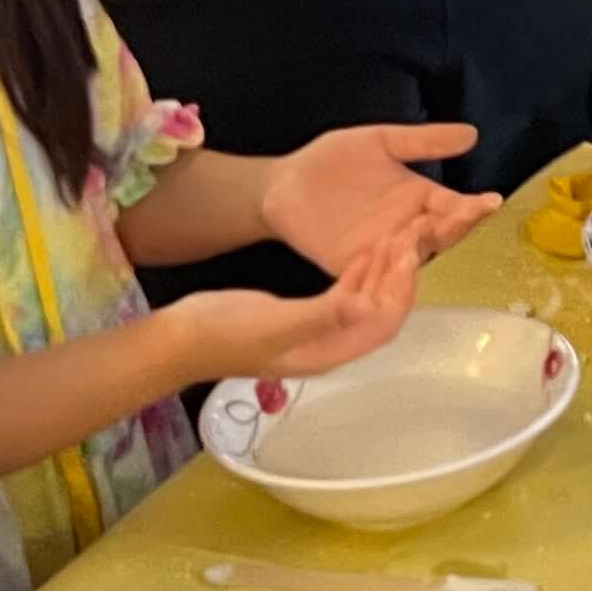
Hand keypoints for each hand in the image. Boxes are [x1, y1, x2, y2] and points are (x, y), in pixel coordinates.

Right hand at [169, 234, 423, 386]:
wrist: (180, 340)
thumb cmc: (223, 334)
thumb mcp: (273, 323)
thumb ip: (321, 316)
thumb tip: (365, 306)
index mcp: (328, 353)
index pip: (382, 324)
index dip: (401, 292)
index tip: (408, 255)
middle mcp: (330, 345)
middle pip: (381, 313)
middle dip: (399, 278)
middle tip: (411, 237)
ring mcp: (317, 331)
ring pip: (366, 302)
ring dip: (383, 273)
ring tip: (397, 237)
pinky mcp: (304, 315)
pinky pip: (345, 295)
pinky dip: (360, 273)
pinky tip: (364, 252)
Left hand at [262, 122, 492, 271]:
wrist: (281, 185)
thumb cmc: (330, 161)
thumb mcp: (379, 142)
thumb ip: (422, 142)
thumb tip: (472, 134)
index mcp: (418, 198)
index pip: (455, 206)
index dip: (474, 206)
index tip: (490, 201)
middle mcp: (407, 228)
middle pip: (441, 235)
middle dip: (454, 227)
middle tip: (462, 217)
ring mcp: (382, 251)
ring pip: (414, 257)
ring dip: (422, 247)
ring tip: (427, 232)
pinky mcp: (354, 268)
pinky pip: (379, 276)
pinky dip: (390, 272)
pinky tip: (397, 259)